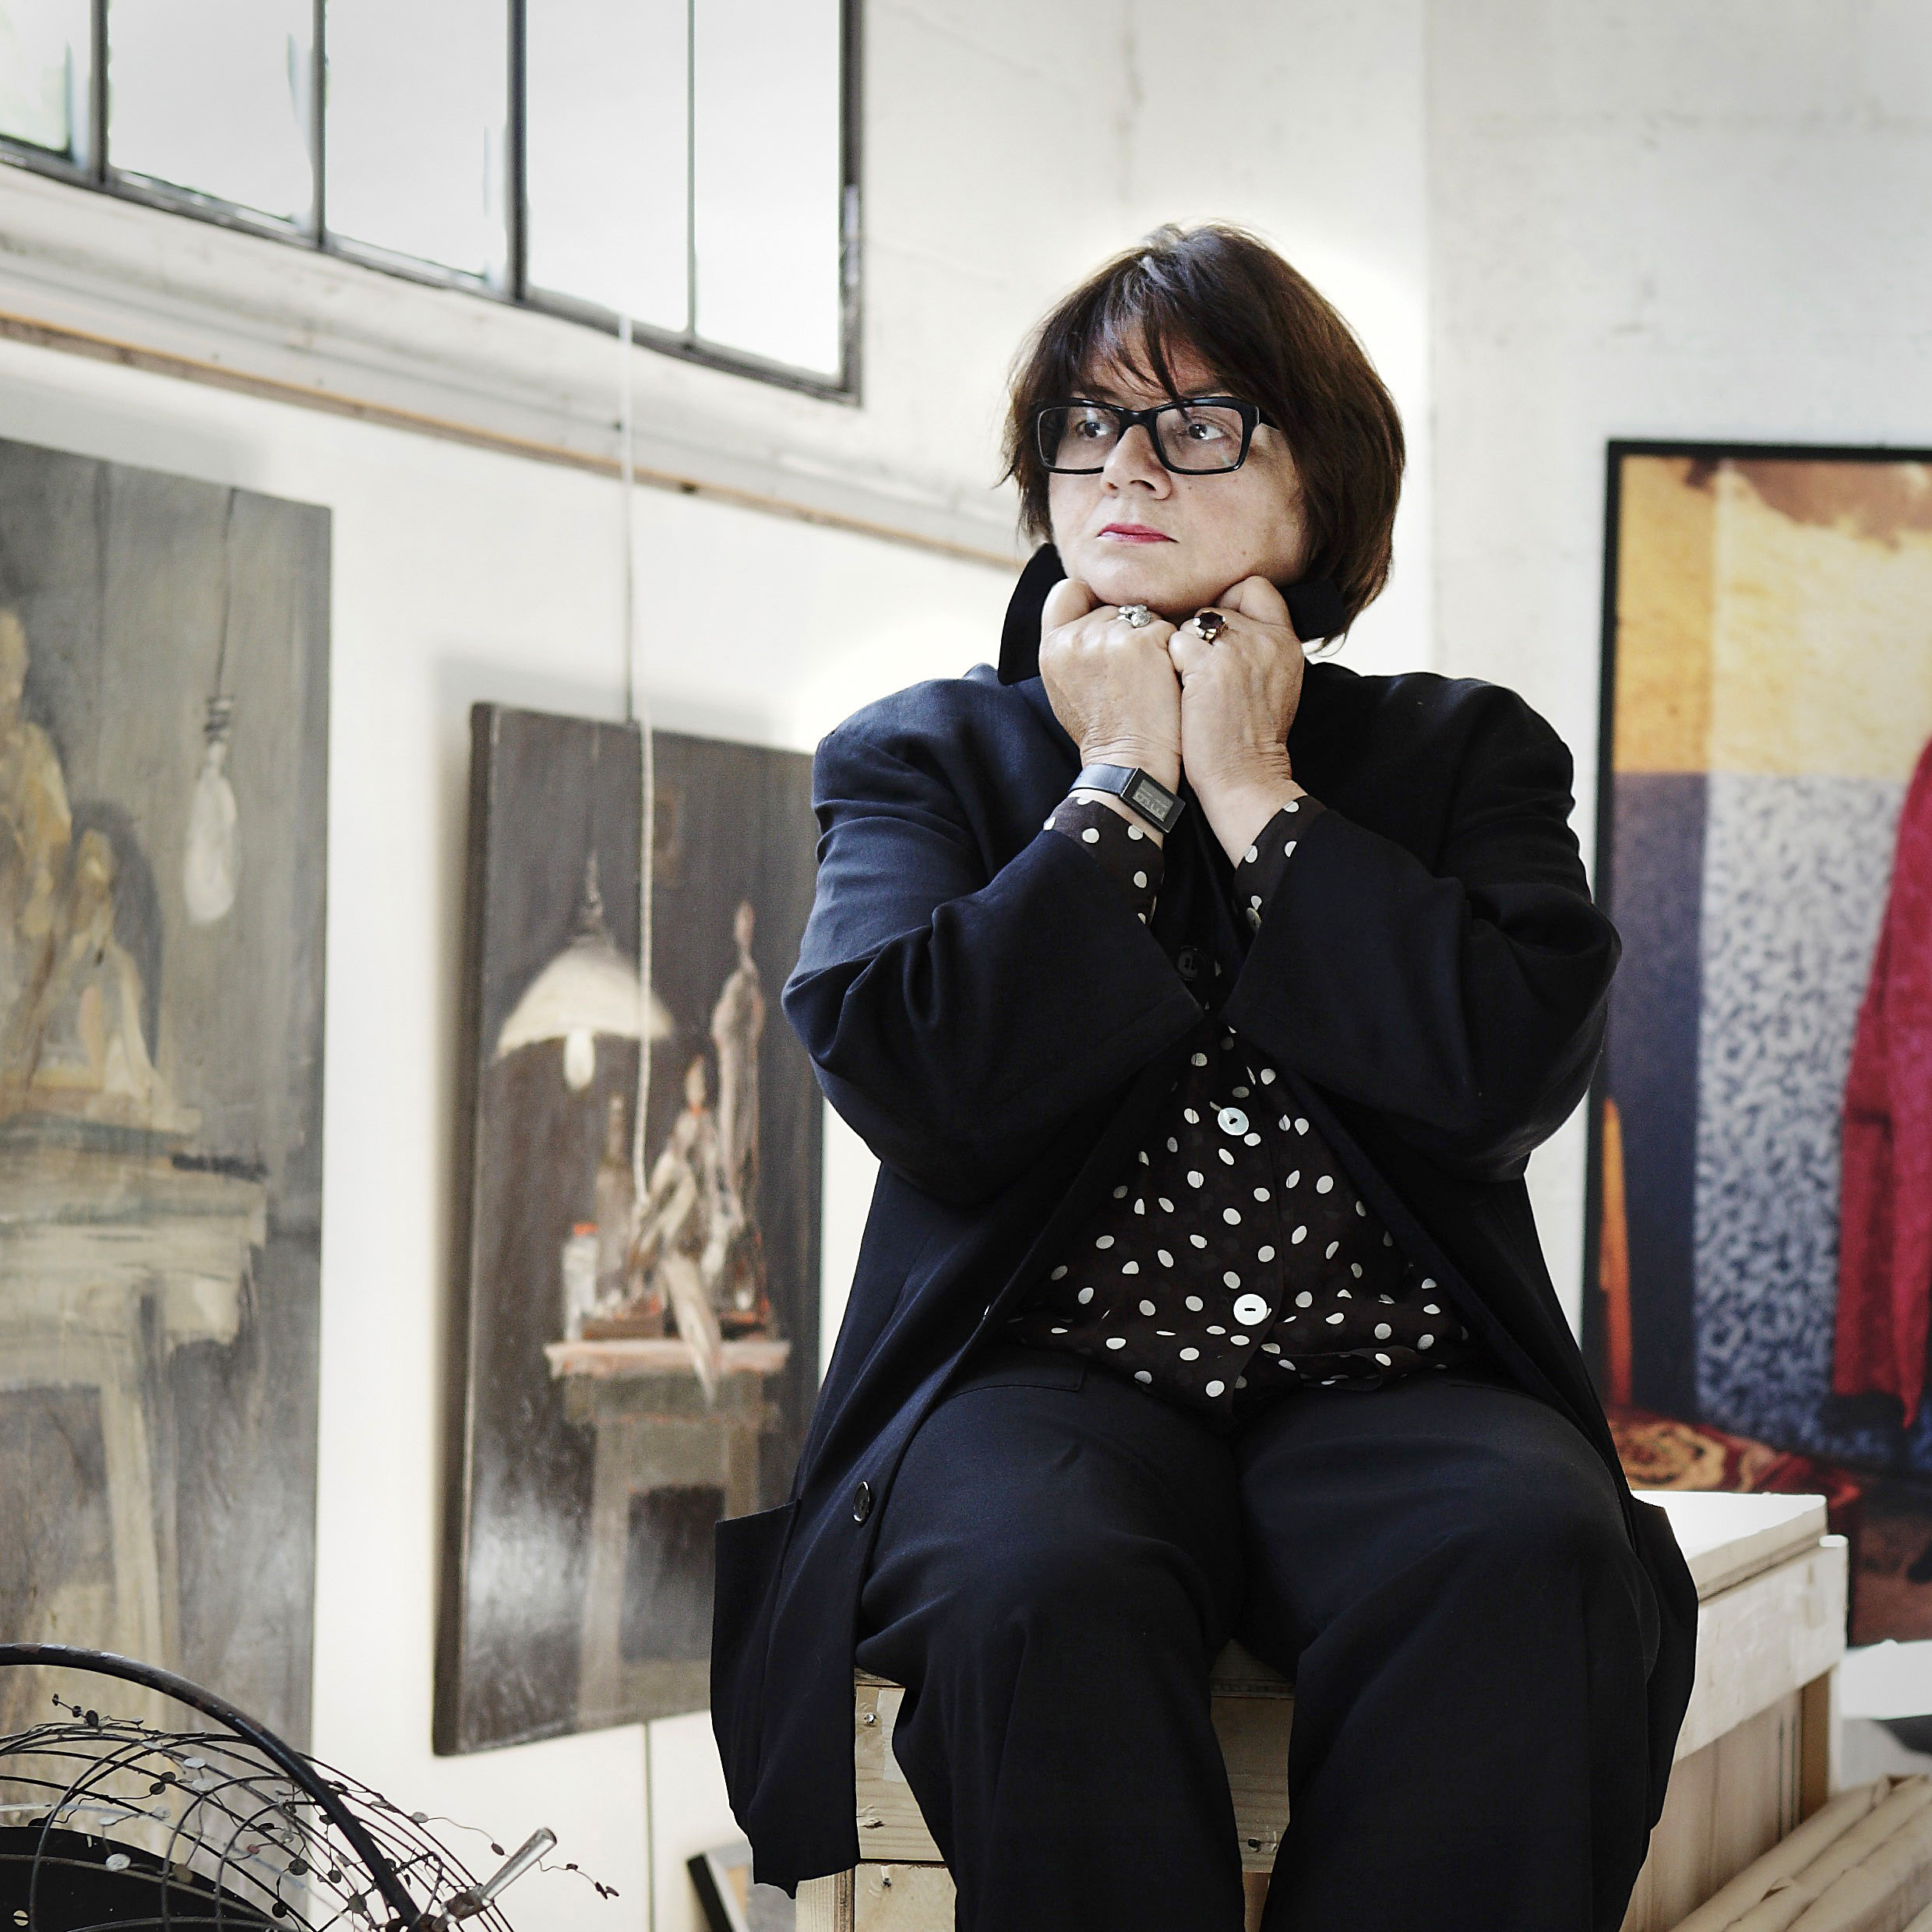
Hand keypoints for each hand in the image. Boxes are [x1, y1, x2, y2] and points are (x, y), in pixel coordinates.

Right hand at [1038, 577, 1181, 792]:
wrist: (1128, 766)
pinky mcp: (1144, 641)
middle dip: (1126, 630)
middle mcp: (1075, 637)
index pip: (1068, 591)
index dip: (1090, 599)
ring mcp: (1109, 636)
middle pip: (1113, 606)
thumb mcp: (1067, 688)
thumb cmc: (1105, 733)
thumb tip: (1091, 615)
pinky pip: (1168, 628)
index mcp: (1052, 648)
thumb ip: (1072, 648)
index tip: (1106, 623)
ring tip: (1147, 681)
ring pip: (1143, 615)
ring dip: (1151, 640)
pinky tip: (1165, 681)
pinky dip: (1172, 651)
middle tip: (1130, 676)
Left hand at [1166, 576, 1305, 861]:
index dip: (1230, 601)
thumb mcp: (1274, 684)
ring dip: (1183, 651)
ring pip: (1191, 623)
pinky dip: (1170, 665)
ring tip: (1191, 688)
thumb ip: (1258, 648)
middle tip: (1200, 674)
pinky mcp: (1206, 662)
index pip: (1256, 588)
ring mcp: (1237, 646)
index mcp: (1287, 641)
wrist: (1245, 777)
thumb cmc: (1250, 740)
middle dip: (1200, 635)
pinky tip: (1179, 693)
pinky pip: (1173, 642)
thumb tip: (1225, 625)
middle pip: (1216, 607)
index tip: (1216, 633)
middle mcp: (1266, 636)